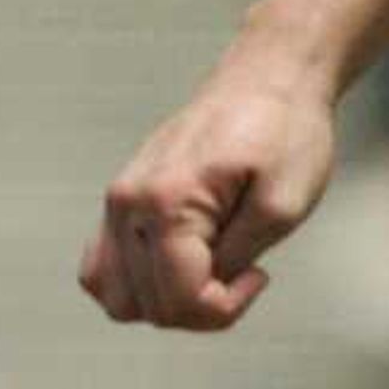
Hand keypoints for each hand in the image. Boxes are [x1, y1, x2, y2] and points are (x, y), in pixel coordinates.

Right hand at [81, 53, 337, 332]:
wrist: (269, 79)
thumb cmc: (284, 132)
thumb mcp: (284, 205)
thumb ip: (238, 258)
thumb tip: (205, 291)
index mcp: (168, 203)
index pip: (178, 301)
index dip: (225, 309)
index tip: (260, 275)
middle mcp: (128, 203)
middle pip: (148, 307)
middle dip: (201, 307)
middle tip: (243, 269)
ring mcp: (118, 202)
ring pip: (116, 297)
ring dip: (167, 303)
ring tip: (211, 272)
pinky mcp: (121, 201)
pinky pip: (104, 269)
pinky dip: (137, 285)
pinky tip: (180, 268)